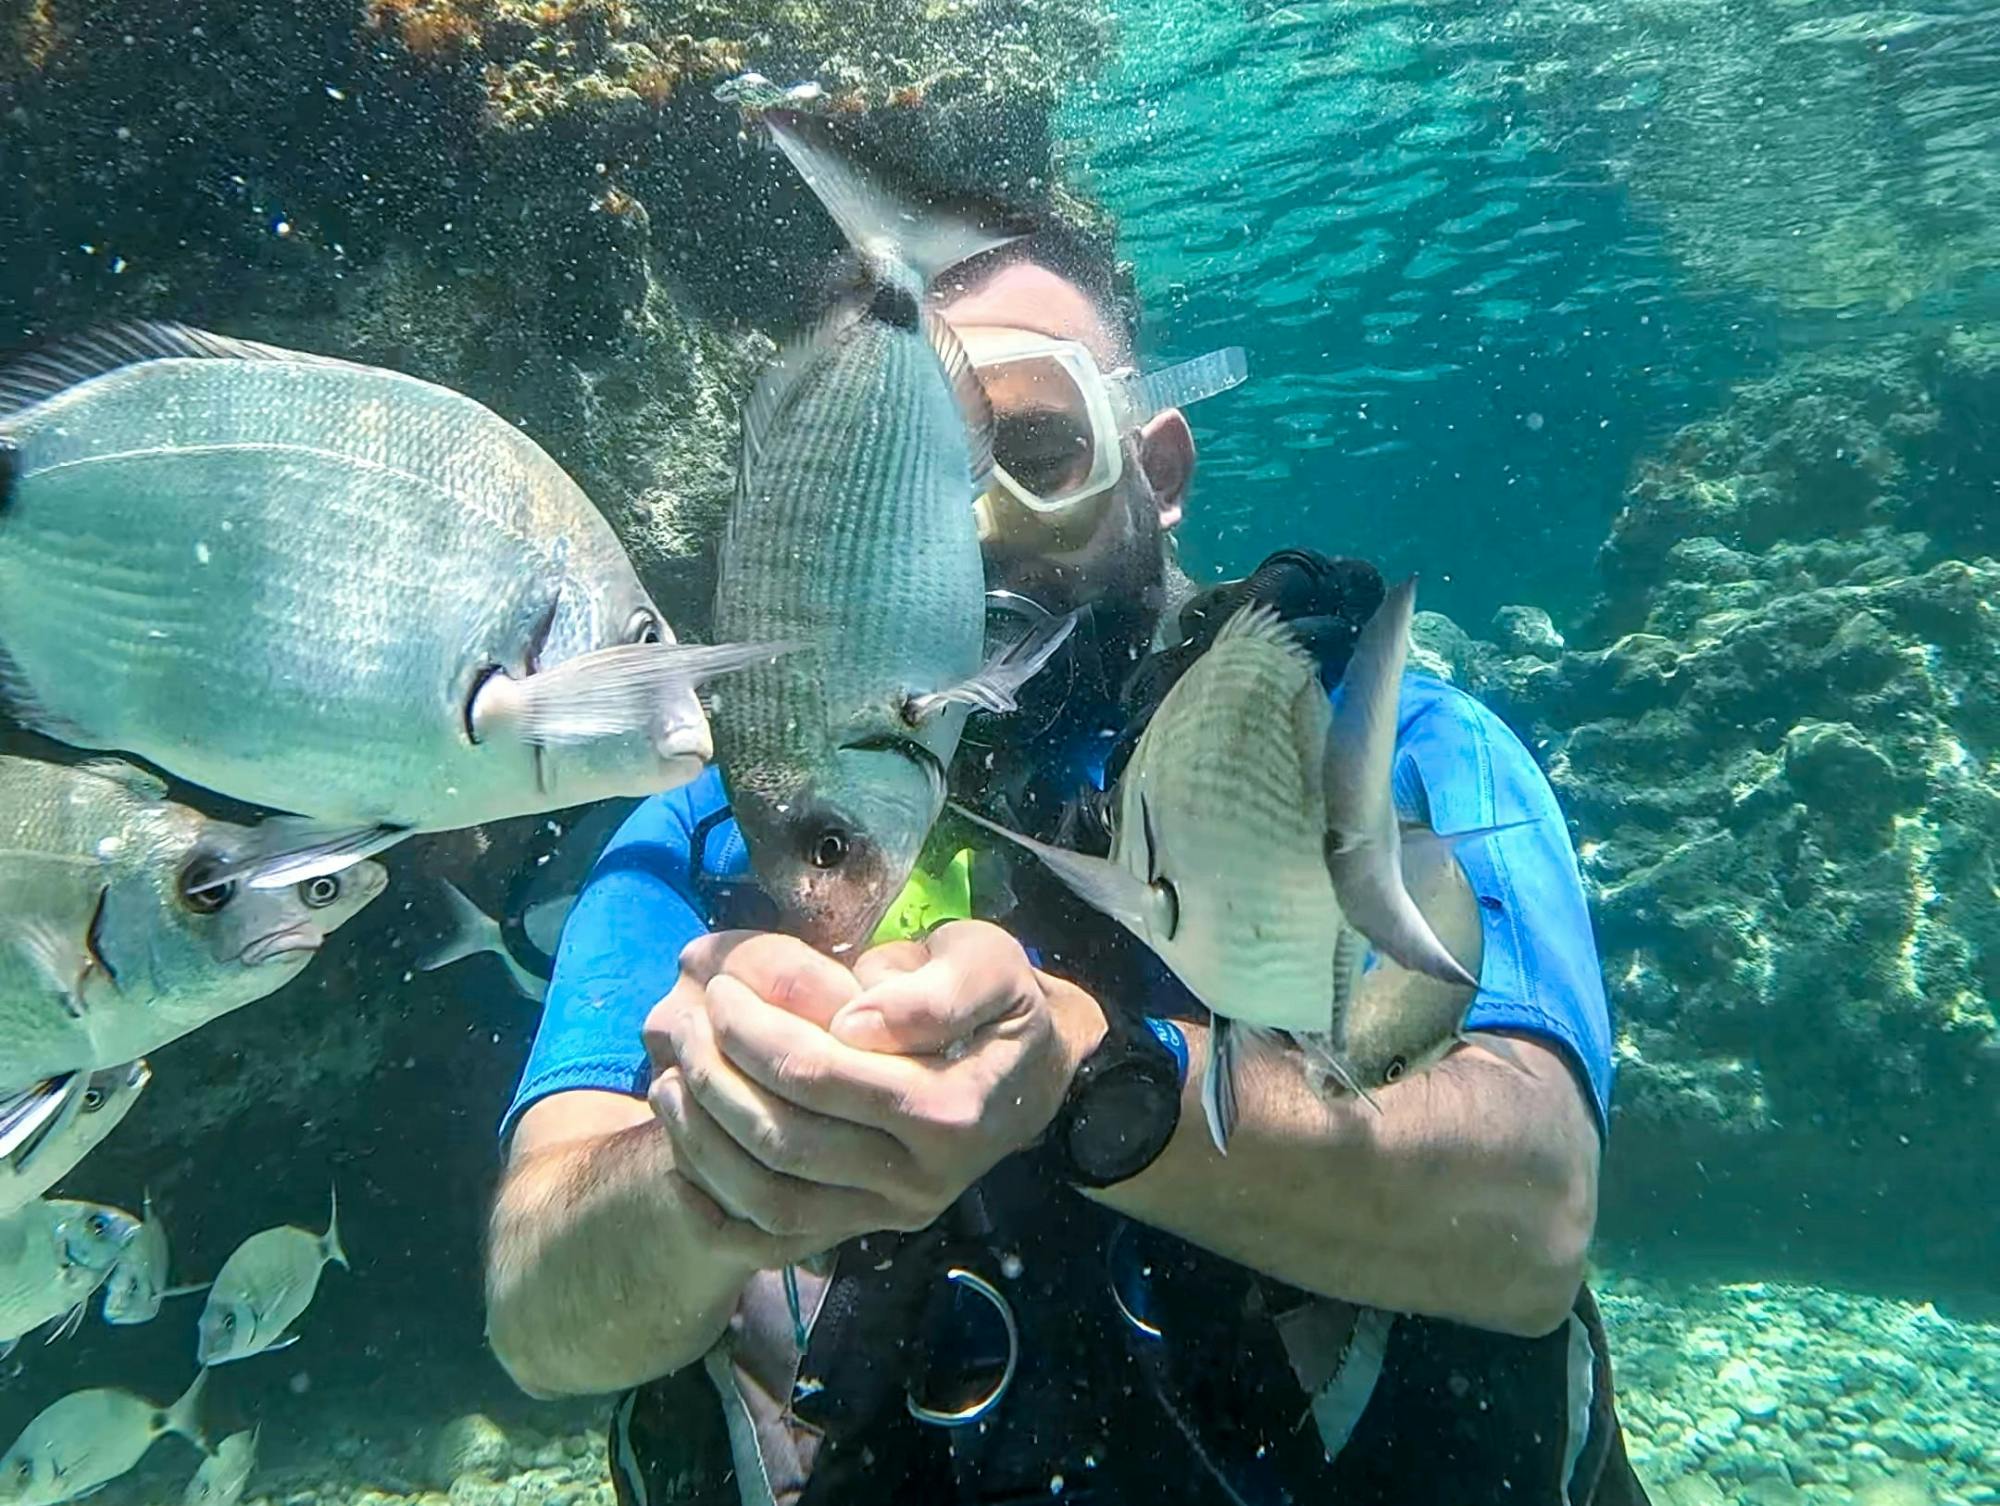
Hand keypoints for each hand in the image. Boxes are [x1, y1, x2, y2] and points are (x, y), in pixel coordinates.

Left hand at [643, 923, 1102, 1245]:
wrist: (1034, 1075)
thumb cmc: (1003, 1005)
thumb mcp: (990, 965)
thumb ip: (934, 991)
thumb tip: (853, 1022)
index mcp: (950, 1109)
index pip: (821, 1074)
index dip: (756, 1030)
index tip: (724, 988)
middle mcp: (921, 1178)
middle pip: (785, 1138)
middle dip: (717, 1077)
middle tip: (689, 1023)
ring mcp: (892, 1213)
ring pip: (771, 1196)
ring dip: (704, 1142)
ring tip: (671, 1080)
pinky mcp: (867, 1230)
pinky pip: (775, 1238)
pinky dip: (717, 1209)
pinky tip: (682, 1159)